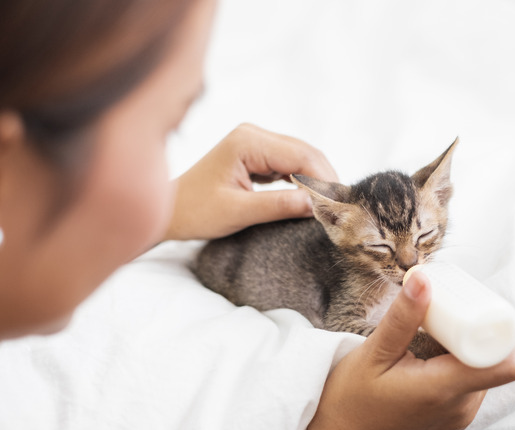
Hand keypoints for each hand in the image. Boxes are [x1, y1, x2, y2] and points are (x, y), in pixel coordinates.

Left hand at [164, 123, 337, 240]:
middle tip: (344, 208)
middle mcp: (253, 134)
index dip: (325, 179)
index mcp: (247, 141)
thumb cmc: (195, 212)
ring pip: (301, 157)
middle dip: (326, 178)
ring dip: (318, 180)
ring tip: (334, 206)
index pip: (300, 155)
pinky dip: (305, 181)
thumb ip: (278, 205)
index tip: (341, 205)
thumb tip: (316, 205)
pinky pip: (290, 164)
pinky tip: (314, 199)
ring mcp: (255, 142)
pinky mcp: (256, 155)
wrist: (169, 211)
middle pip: (305, 152)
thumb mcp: (237, 212)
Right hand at [305, 271, 514, 429]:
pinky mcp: (456, 417)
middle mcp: (462, 407)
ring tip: (439, 328)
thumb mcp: (374, 353)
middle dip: (481, 330)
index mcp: (444, 390)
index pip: (506, 364)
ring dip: (470, 346)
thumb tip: (425, 280)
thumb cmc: (352, 398)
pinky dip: (461, 362)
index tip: (475, 307)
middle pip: (497, 362)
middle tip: (452, 308)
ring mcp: (461, 416)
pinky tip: (435, 350)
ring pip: (486, 371)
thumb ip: (402, 318)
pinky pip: (473, 383)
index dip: (502, 331)